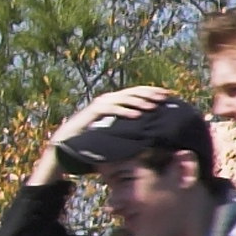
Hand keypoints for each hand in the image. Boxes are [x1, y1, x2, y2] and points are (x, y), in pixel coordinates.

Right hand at [38, 84, 172, 180]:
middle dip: (150, 93)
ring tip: (153, 106)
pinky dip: (125, 111)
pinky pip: (112, 109)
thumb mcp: (115, 131)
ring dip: (139, 101)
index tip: (168, 94)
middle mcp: (108, 99)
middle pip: (132, 92)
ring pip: (124, 98)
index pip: (136, 92)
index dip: (152, 92)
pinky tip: (137, 115)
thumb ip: (128, 126)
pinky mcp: (94, 113)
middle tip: (165, 96)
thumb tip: (149, 129)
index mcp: (115, 102)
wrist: (68, 143)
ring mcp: (100, 104)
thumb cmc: (93, 139)